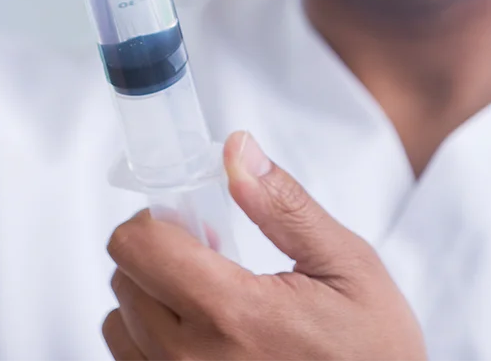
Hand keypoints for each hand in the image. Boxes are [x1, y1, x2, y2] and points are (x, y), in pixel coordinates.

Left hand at [103, 132, 426, 360]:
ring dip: (152, 299)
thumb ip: (283, 205)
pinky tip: (205, 336)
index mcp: (233, 314)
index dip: (161, 218)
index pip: (137, 246)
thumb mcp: (346, 264)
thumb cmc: (372, 349)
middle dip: (162, 253)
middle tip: (216, 258)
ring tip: (212, 302)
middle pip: (124, 277)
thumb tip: (236, 150)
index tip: (199, 223)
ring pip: (119, 323)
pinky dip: (153, 341)